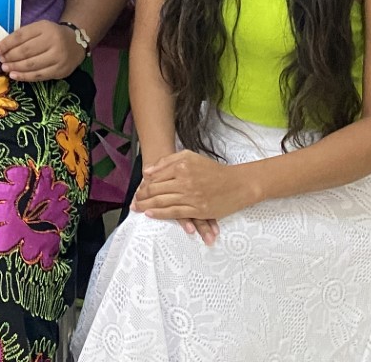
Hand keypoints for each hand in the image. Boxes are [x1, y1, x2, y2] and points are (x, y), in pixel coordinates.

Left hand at [0, 19, 85, 81]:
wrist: (77, 42)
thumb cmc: (52, 34)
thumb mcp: (39, 28)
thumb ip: (23, 36)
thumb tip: (2, 47)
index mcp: (45, 28)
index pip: (21, 36)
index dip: (6, 43)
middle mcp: (54, 42)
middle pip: (26, 51)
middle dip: (10, 57)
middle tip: (1, 60)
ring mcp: (59, 57)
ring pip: (32, 65)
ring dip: (15, 68)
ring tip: (5, 68)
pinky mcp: (61, 71)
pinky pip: (40, 75)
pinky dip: (25, 77)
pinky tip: (15, 76)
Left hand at [133, 148, 260, 227]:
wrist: (237, 184)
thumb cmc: (212, 169)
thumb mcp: (189, 157)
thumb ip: (167, 162)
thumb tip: (148, 172)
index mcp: (181, 165)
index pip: (156, 177)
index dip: (144, 184)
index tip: (138, 190)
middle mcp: (185, 180)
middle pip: (156, 190)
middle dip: (142, 197)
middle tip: (133, 202)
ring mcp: (191, 196)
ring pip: (163, 202)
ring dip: (147, 206)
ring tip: (137, 208)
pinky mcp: (198, 209)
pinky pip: (175, 213)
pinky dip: (161, 214)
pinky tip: (151, 214)